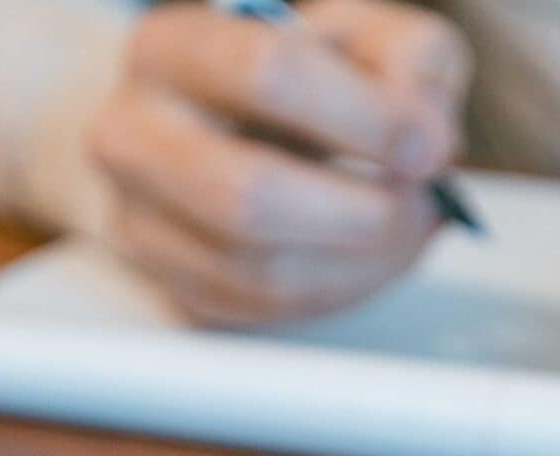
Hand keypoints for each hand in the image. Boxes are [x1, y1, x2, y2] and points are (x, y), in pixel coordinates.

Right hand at [87, 0, 468, 325]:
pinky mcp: (170, 286)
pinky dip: (336, 291)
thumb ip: (411, 62)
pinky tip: (366, 257)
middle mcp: (132, 134)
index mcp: (173, 47)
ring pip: (258, 270)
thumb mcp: (364, 40)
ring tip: (404, 231)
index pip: (266, 73)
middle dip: (359, 212)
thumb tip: (424, 138)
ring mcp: (141, 221)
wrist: (223, 130)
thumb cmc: (299, 82)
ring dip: (359, 263)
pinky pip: (262, 311)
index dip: (364, 119)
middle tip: (416, 204)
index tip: (426, 147)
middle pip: (248, 196)